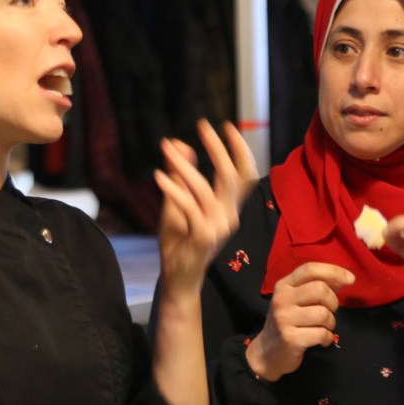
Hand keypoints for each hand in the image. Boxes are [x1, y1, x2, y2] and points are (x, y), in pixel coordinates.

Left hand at [154, 119, 257, 291]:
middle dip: (218, 148)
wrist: (177, 278)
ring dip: (185, 166)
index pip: (245, 175)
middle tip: (203, 126)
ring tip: (167, 148)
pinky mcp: (202, 237)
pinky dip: (174, 190)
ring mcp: (218, 227)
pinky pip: (189, 208)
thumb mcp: (176, 202)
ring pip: (205, 189)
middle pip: (232, 176)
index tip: (227, 126)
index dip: (240, 150)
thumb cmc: (179, 242)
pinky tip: (158, 176)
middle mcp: (229, 216)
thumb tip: (178, 143)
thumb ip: (179, 175)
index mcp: (228, 207)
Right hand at [247, 262, 354, 380]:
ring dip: (330, 323)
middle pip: (320, 289)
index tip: (350, 279)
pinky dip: (327, 338)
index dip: (333, 271)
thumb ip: (319, 287)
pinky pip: (322, 334)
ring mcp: (284, 319)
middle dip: (333, 302)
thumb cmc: (288, 323)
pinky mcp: (290, 338)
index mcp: (284, 286)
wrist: (268, 353)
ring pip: (323, 313)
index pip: (310, 269)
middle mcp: (282, 299)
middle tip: (328, 313)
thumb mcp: (297, 301)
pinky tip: (321, 340)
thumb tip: (345, 278)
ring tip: (323, 328)